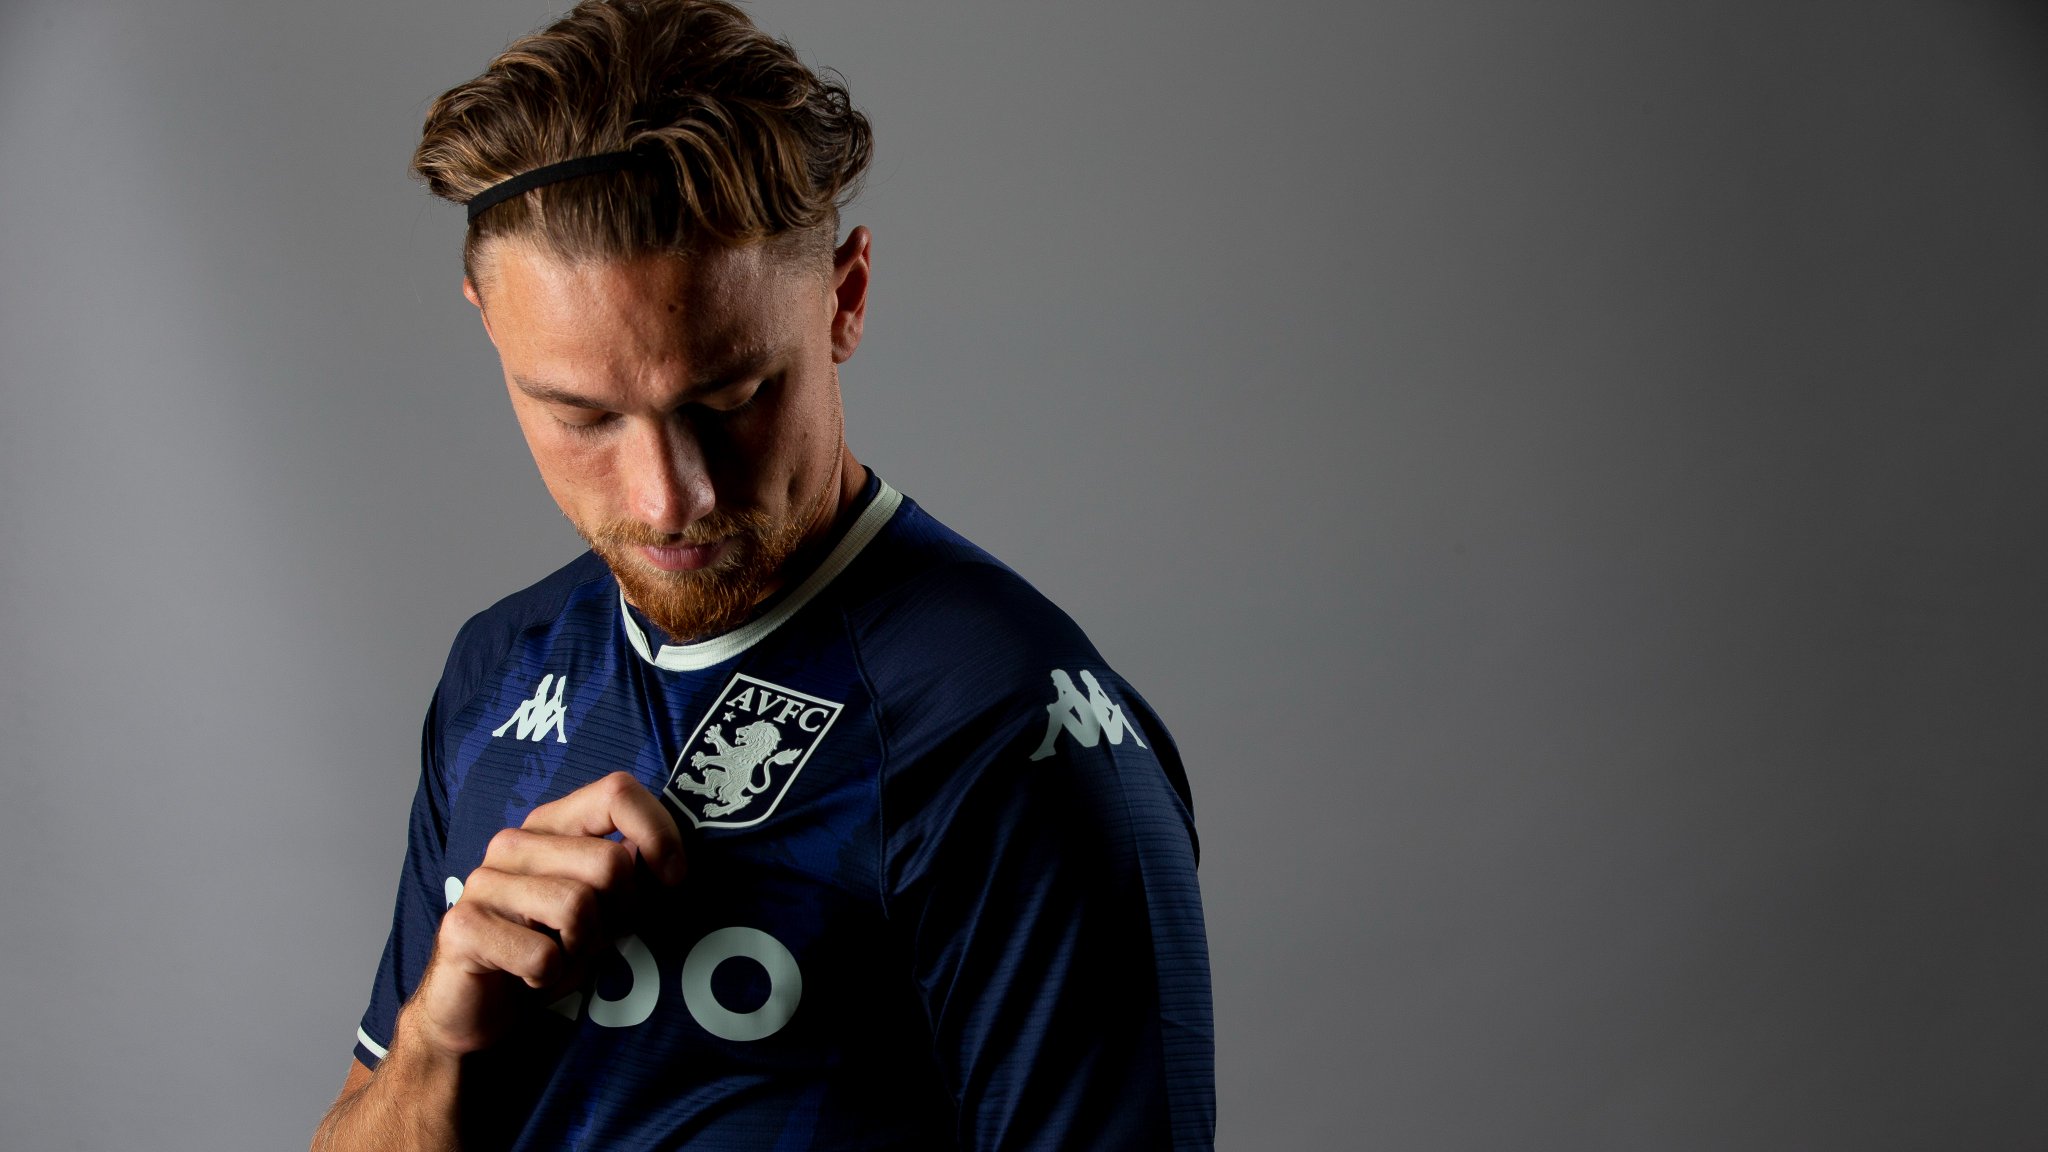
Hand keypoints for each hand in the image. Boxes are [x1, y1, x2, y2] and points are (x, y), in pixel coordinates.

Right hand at [402, 772, 686, 1058]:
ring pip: (578, 907)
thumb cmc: (549, 948)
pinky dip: (551, 977)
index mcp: (551, 825)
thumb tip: (654, 856)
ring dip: (584, 949)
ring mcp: (484, 882)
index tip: (673, 879)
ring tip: (562, 955)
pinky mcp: (463, 926)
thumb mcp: (602, 908)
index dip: (659, 834)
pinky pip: (543, 955)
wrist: (476, 1006)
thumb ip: (629, 875)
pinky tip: (531, 977)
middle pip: (610, 862)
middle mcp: (514, 843)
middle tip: (597, 937)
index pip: (616, 792)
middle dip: (622, 912)